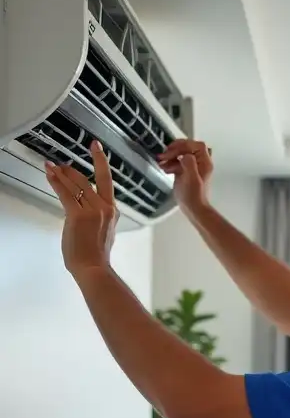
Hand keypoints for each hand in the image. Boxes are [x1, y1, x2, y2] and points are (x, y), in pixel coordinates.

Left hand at [45, 142, 117, 277]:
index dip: (101, 163)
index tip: (97, 150)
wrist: (94, 268)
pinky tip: (49, 173)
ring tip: (52, 165)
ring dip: (62, 173)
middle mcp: (105, 207)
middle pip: (90, 179)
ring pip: (76, 184)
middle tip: (69, 157)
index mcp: (112, 212)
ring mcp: (92, 210)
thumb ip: (101, 220)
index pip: (106, 182)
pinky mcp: (77, 215)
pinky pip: (65, 193)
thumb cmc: (96, 257)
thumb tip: (91, 214)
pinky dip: (55, 181)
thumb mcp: (105, 234)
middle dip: (80, 165)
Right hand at [157, 140, 212, 213]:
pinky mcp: (185, 172)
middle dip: (175, 149)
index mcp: (205, 161)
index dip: (183, 144)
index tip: (172, 150)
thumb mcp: (192, 178)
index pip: (195, 145)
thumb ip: (189, 163)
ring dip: (170, 156)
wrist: (193, 209)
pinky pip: (177, 162)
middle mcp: (200, 162)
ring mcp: (192, 167)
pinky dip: (170, 163)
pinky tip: (164, 168)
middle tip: (164, 154)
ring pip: (181, 154)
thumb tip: (184, 154)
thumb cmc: (194, 195)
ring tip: (161, 162)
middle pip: (187, 148)